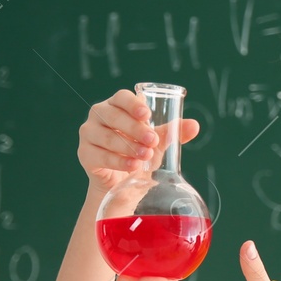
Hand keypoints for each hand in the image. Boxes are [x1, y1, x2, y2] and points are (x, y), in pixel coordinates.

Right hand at [78, 87, 201, 193]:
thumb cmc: (139, 153)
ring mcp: (89, 134)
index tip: (147, 115)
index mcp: (116, 105)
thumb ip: (174, 132)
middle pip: (113, 116)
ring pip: (106, 136)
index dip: (133, 104)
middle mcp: (98, 115)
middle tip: (152, 140)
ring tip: (145, 155)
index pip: (121, 97)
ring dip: (128, 146)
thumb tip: (195, 125)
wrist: (123, 183)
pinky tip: (133, 166)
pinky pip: (100, 156)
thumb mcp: (157, 142)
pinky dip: (118, 162)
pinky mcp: (85, 154)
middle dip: (134, 128)